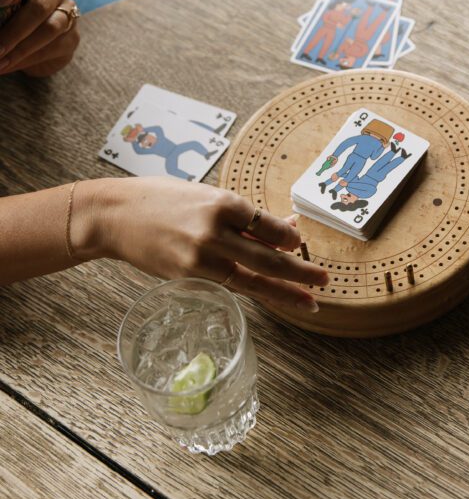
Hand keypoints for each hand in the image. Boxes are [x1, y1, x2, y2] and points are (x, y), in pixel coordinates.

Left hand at [0, 0, 79, 76]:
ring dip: (21, 48)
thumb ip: (0, 4)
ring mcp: (68, 14)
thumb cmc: (9, 11)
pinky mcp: (71, 39)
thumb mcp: (3, 3)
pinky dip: (27, 59)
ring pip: (50, 29)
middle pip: (41, 6)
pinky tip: (8, 66)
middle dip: (14, 29)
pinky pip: (52, 49)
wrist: (32, 35)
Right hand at [74, 178, 327, 312]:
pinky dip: (256, 290)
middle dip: (299, 270)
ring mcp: (201, 255)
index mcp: (222, 201)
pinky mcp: (188, 274)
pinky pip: (230, 284)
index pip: (266, 225)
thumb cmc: (163, 199)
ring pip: (252, 277)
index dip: (288, 238)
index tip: (301, 243)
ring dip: (286, 291)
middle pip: (266, 256)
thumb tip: (286, 227)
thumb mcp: (205, 196)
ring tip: (311, 302)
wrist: (116, 216)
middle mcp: (214, 229)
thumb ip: (244, 216)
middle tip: (324, 279)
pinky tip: (274, 297)